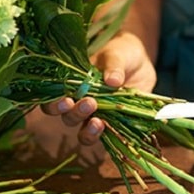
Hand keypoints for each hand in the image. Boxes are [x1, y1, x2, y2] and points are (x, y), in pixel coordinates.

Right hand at [41, 31, 155, 144]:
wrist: (141, 63)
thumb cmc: (121, 54)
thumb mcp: (116, 54)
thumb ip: (113, 65)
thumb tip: (112, 81)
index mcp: (72, 86)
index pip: (52, 100)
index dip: (54, 105)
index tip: (67, 100)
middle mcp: (80, 104)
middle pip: (68, 118)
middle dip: (75, 114)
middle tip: (90, 103)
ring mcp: (97, 116)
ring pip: (83, 133)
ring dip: (88, 132)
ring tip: (99, 122)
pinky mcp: (114, 125)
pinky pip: (107, 139)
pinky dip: (109, 138)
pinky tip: (113, 134)